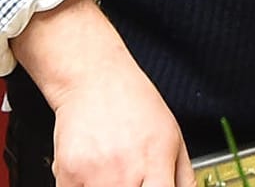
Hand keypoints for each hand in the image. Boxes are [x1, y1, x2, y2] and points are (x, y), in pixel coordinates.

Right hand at [50, 56, 191, 186]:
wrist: (96, 82)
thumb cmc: (135, 106)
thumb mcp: (173, 136)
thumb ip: (182, 175)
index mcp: (157, 161)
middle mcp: (128, 169)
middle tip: (132, 178)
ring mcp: (96, 174)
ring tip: (111, 173)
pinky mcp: (68, 174)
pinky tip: (90, 173)